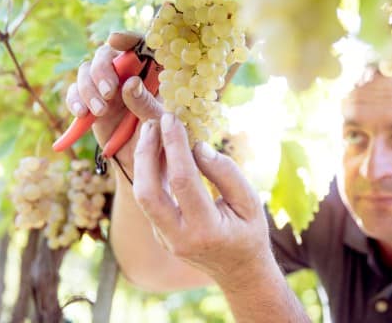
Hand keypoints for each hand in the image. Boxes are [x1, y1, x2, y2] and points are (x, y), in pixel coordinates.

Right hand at [65, 32, 163, 174]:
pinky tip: (82, 114)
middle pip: (107, 54)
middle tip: (109, 92)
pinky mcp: (90, 100)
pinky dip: (74, 99)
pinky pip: (74, 91)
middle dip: (103, 70)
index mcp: (152, 71)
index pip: (141, 44)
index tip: (115, 40)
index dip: (128, 38)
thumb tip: (130, 83)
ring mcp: (106, 85)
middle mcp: (126, 73)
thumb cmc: (161, 138)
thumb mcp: (160, 121)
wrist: (143, 162)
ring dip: (89, 88)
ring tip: (99, 111)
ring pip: (87, 70)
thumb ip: (147, 103)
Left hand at [133, 113, 274, 288]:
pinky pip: (148, 200)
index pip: (182, 181)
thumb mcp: (250, 202)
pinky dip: (149, 171)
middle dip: (145, 153)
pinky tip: (157, 150)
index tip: (172, 119)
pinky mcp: (159, 234)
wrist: (239, 272)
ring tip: (150, 131)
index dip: (174, 146)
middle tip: (151, 122)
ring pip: (141, 196)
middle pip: (147, 192)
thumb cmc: (249, 233)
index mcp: (206, 230)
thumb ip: (226, 173)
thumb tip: (197, 146)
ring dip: (142, 161)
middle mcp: (178, 238)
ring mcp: (164, 239)